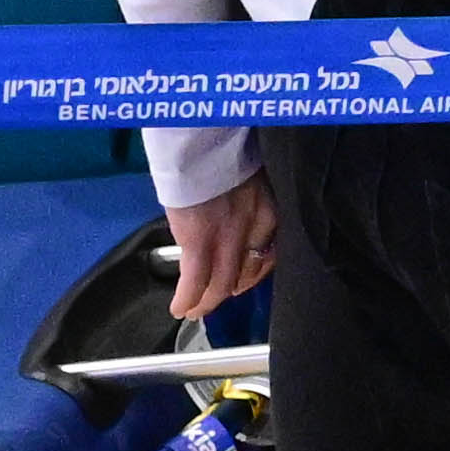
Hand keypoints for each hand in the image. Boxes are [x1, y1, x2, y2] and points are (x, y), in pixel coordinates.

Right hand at [163, 164, 275, 309]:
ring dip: (207, 302)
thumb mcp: (251, 175)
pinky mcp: (199, 242)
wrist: (203, 141)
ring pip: (222, 284)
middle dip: (233, 288)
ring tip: (195, 310)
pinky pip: (195, 282)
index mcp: (270, 211)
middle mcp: (254, 230)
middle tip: (220, 295)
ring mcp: (227, 239)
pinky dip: (187, 299)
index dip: (254, 270)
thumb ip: (249, 198)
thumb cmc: (223, 150)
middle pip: (248, 273)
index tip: (243, 276)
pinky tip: (179, 308)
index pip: (269, 254)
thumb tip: (237, 210)